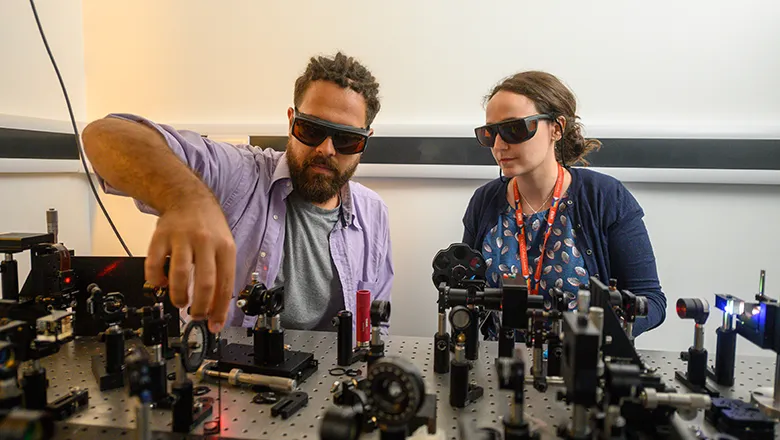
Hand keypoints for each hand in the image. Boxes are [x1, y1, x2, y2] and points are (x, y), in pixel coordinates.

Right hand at [145, 196, 235, 332]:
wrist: (187, 197)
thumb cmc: (208, 226)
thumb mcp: (225, 244)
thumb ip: (222, 272)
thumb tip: (217, 306)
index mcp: (225, 247)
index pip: (226, 284)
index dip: (220, 308)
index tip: (215, 324)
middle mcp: (205, 242)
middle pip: (205, 282)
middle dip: (200, 306)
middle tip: (196, 315)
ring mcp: (182, 239)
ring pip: (180, 275)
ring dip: (179, 296)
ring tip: (180, 301)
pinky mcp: (161, 237)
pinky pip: (154, 265)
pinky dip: (156, 280)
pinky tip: (160, 283)